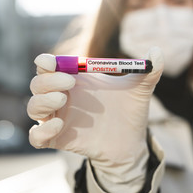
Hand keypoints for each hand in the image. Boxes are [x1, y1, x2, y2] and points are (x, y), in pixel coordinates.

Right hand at [27, 48, 162, 166]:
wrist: (132, 142)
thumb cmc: (131, 111)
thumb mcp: (140, 88)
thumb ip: (149, 70)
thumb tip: (158, 51)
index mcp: (76, 81)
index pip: (48, 66)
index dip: (45, 62)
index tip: (52, 61)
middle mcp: (63, 98)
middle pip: (38, 84)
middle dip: (47, 81)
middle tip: (70, 82)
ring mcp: (59, 119)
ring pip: (33, 108)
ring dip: (42, 101)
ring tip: (63, 100)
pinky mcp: (59, 140)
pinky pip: (37, 137)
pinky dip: (40, 132)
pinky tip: (58, 127)